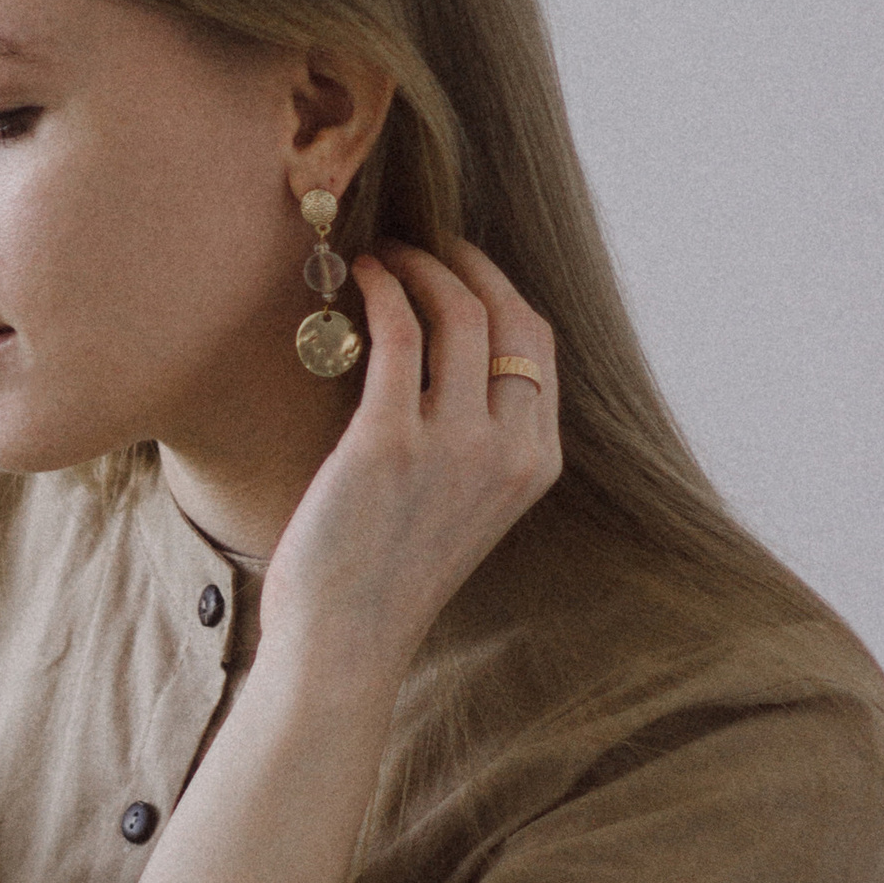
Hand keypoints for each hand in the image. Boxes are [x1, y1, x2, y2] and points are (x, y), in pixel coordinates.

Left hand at [261, 237, 560, 678]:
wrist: (344, 643)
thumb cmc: (387, 575)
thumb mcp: (464, 505)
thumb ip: (476, 441)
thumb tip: (446, 356)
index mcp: (536, 465)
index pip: (539, 346)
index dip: (500, 289)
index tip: (460, 264)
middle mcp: (509, 451)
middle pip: (510, 315)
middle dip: (467, 261)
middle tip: (422, 239)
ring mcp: (454, 446)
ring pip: (458, 312)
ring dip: (419, 266)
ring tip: (381, 254)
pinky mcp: (389, 443)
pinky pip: (397, 336)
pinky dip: (380, 291)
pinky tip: (358, 278)